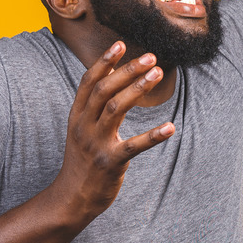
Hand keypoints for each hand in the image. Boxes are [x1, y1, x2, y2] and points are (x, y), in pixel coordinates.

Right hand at [54, 42, 175, 217]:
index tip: (121, 44)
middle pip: (104, 90)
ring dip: (138, 89)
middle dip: (127, 71)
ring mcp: (96, 144)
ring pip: (116, 109)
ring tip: (158, 74)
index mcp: (77, 116)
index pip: (89, 82)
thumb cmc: (82, 161)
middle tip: (151, 57)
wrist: (72, 198)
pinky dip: (153, 136)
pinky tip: (171, 127)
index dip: (104, 62)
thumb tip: (111, 73)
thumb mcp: (80, 130)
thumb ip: (93, 105)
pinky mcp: (110, 163)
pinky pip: (134, 146)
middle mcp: (84, 126)